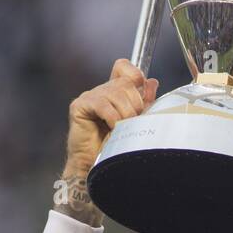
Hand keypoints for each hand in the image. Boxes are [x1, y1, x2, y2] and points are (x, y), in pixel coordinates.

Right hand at [64, 59, 157, 182]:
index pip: (122, 67)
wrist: (96, 165)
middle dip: (135, 104)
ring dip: (125, 114)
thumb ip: (145, 102)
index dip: (134, 73)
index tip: (141, 88)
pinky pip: (102, 104)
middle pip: (125, 83)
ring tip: (123, 129)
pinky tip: (113, 128)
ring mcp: (89, 97)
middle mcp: (101, 91)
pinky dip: (112, 117)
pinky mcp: (79, 106)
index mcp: (114, 92)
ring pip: (115, 93)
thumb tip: (153, 82)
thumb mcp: (136, 121)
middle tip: (133, 122)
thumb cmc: (115, 147)